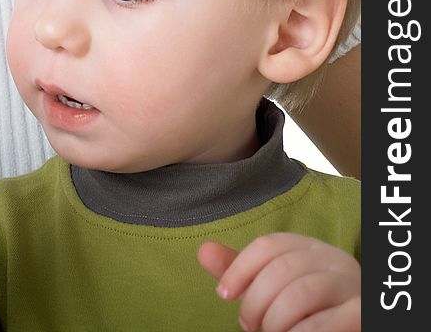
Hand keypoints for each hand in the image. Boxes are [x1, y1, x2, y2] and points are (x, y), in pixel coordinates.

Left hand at [198, 233, 359, 331]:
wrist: (352, 328)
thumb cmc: (309, 311)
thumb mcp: (272, 289)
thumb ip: (242, 273)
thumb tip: (203, 249)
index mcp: (310, 249)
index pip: (269, 245)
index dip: (239, 268)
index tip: (223, 295)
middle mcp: (334, 261)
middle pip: (282, 268)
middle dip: (255, 300)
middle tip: (248, 325)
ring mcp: (353, 287)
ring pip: (301, 293)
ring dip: (275, 319)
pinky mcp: (364, 315)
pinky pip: (323, 322)